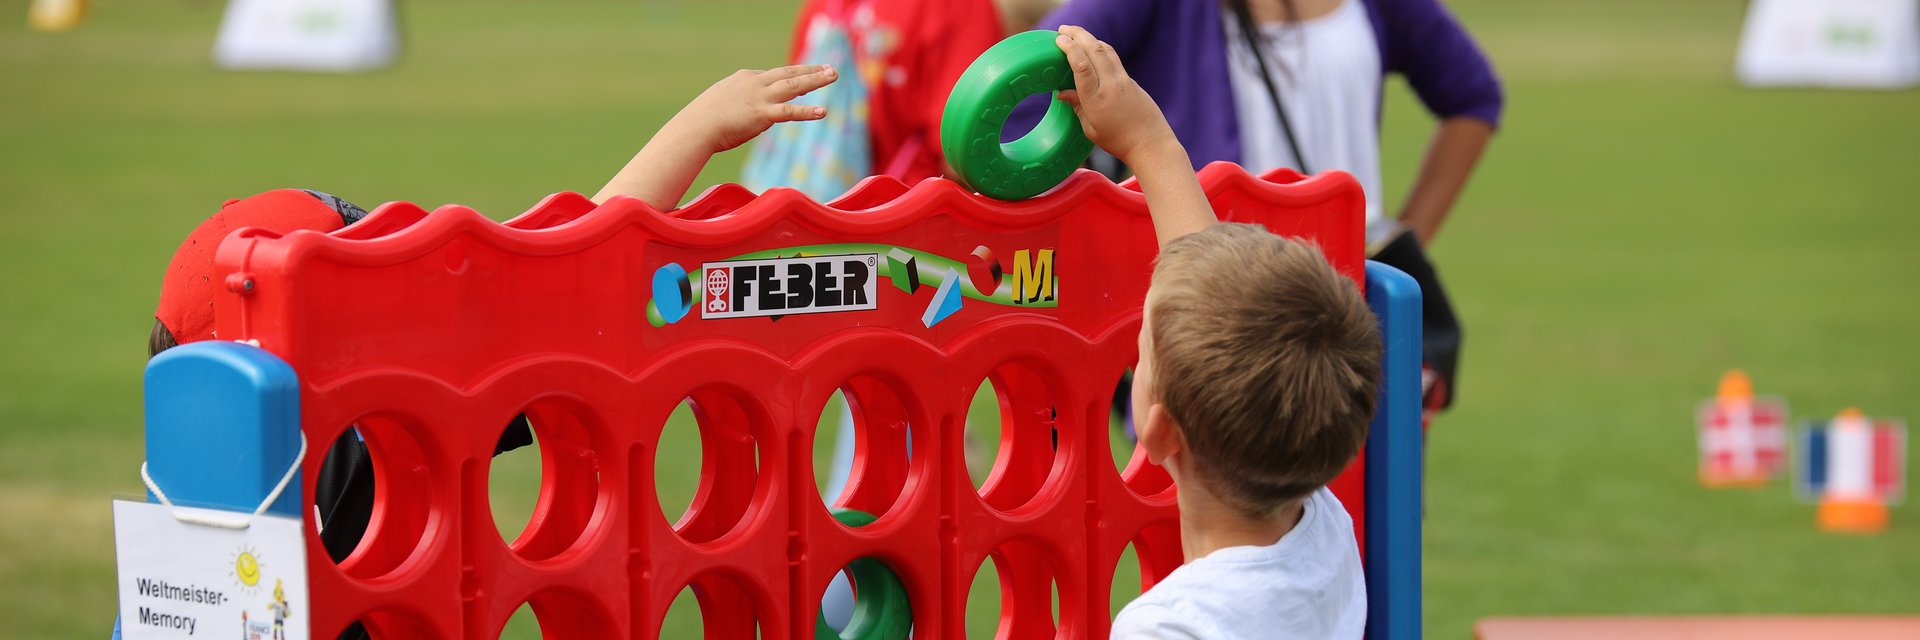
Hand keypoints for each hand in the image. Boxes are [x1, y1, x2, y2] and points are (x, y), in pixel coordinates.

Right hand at [671, 64, 837, 153]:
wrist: (696, 126)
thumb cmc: (704, 118)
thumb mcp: (722, 102)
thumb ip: (739, 103)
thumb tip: (748, 113)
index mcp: (745, 77)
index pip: (772, 76)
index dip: (790, 77)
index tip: (804, 78)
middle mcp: (755, 83)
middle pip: (788, 72)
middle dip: (810, 70)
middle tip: (830, 68)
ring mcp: (760, 97)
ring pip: (794, 85)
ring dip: (816, 79)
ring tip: (834, 75)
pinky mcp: (762, 114)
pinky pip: (790, 111)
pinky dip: (807, 111)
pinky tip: (823, 111)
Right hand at [1053, 26, 1177, 166]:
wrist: (1151, 144)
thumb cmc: (1119, 141)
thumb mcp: (1091, 129)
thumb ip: (1077, 107)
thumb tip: (1061, 93)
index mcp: (1096, 100)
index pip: (1081, 66)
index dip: (1070, 49)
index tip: (1059, 39)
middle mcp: (1111, 86)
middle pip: (1094, 50)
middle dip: (1078, 35)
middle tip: (1063, 29)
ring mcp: (1123, 81)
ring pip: (1106, 51)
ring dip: (1090, 38)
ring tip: (1076, 34)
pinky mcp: (1131, 81)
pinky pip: (1114, 59)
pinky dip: (1101, 49)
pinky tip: (1093, 50)